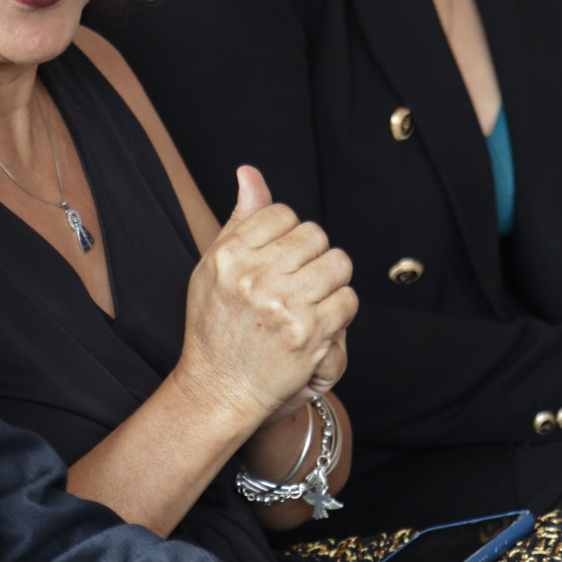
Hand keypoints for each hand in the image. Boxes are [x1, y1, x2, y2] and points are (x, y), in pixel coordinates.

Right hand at [174, 167, 357, 430]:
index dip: (287, 234)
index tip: (280, 257)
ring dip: (331, 279)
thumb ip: (238, 219)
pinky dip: (339, 309)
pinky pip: (347, 300)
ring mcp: (282, 305)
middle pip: (314, 235)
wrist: (218, 388)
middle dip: (313, 254)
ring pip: (337, 263)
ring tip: (312, 296)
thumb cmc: (215, 324)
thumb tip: (249, 172)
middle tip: (300, 278)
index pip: (282, 213)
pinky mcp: (308, 334)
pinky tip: (319, 320)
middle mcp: (254, 276)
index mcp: (228, 255)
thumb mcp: (213, 267)